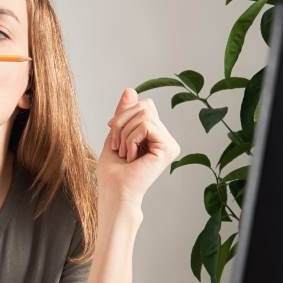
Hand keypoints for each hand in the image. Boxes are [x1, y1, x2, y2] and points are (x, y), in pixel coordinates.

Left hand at [98, 87, 180, 208]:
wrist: (114, 192)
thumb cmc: (112, 172)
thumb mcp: (115, 134)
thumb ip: (124, 112)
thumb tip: (130, 89)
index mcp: (156, 135)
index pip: (144, 104)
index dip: (124, 113)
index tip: (113, 132)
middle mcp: (166, 139)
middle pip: (145, 105)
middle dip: (122, 122)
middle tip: (118, 146)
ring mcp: (170, 144)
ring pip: (145, 113)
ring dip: (125, 133)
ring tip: (125, 154)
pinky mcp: (169, 148)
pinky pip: (146, 125)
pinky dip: (131, 138)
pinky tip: (131, 157)